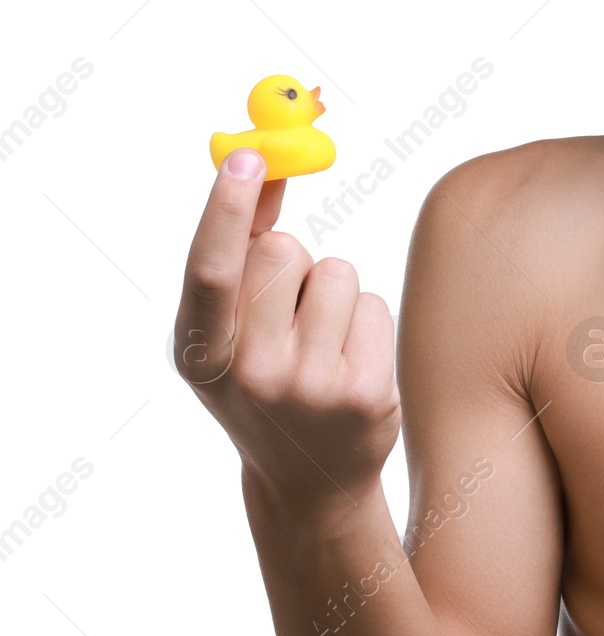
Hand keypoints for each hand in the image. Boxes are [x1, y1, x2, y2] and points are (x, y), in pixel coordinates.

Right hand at [173, 148, 399, 509]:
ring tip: (320, 341)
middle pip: (282, 251)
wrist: (309, 479)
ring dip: (332, 291)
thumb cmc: (265, 380)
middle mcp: (247, 374)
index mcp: (199, 353)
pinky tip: (349, 361)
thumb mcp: (231, 330)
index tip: (251, 156)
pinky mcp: (364, 393)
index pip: (212, 267)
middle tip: (287, 310)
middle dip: (290, 260)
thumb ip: (238, 250)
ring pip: (336, 270)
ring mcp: (309, 387)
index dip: (228, 208)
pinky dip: (364, 319)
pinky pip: (372, 302)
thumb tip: (259, 161)